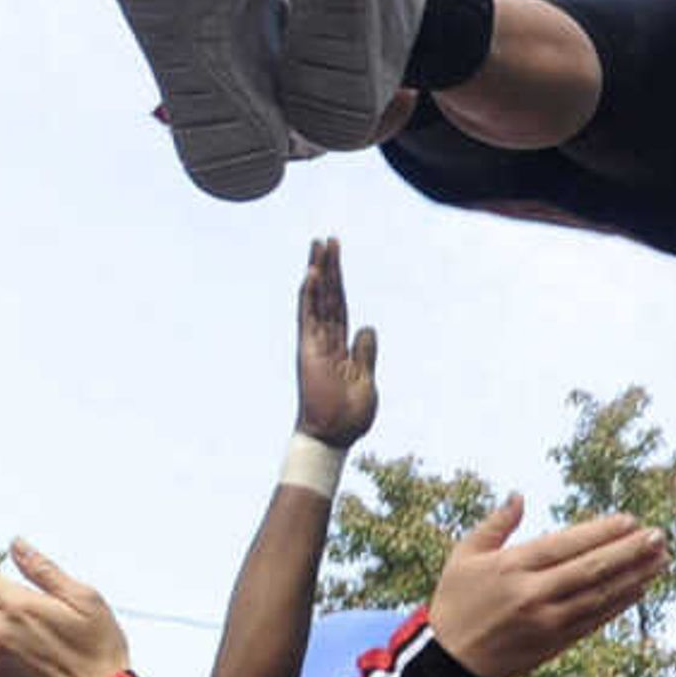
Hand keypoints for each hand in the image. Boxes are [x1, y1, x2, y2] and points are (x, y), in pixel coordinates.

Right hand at [293, 237, 378, 448]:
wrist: (333, 437)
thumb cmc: (349, 416)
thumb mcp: (367, 379)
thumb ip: (365, 352)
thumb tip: (367, 327)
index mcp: (341, 347)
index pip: (339, 307)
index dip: (338, 282)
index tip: (336, 258)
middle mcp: (325, 340)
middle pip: (327, 296)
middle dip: (328, 267)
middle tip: (327, 239)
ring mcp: (315, 344)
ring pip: (317, 300)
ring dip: (318, 272)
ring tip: (318, 246)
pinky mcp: (308, 351)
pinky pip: (308, 318)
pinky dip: (309, 296)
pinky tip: (310, 274)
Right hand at [423, 496, 669, 676]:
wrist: (449, 664)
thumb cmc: (455, 604)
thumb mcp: (462, 557)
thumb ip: (495, 525)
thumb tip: (519, 496)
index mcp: (510, 568)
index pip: (565, 545)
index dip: (600, 532)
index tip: (631, 521)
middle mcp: (531, 594)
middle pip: (591, 569)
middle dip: (630, 551)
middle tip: (660, 536)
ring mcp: (546, 621)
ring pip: (599, 595)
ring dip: (635, 576)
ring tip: (661, 559)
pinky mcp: (555, 643)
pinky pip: (595, 619)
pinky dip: (619, 603)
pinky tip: (639, 588)